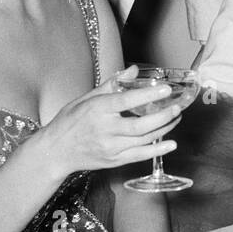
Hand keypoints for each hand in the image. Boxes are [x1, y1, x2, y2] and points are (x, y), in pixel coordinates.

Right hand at [39, 74, 181, 174]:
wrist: (55, 151)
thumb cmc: (69, 121)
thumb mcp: (85, 98)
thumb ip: (112, 85)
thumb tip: (133, 71)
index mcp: (97, 110)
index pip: (126, 101)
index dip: (148, 95)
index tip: (166, 89)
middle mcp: (104, 130)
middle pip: (139, 125)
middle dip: (162, 116)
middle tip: (177, 107)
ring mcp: (110, 148)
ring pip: (143, 140)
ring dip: (164, 129)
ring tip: (176, 118)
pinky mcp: (113, 161)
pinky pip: (139, 156)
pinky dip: (157, 150)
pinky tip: (171, 144)